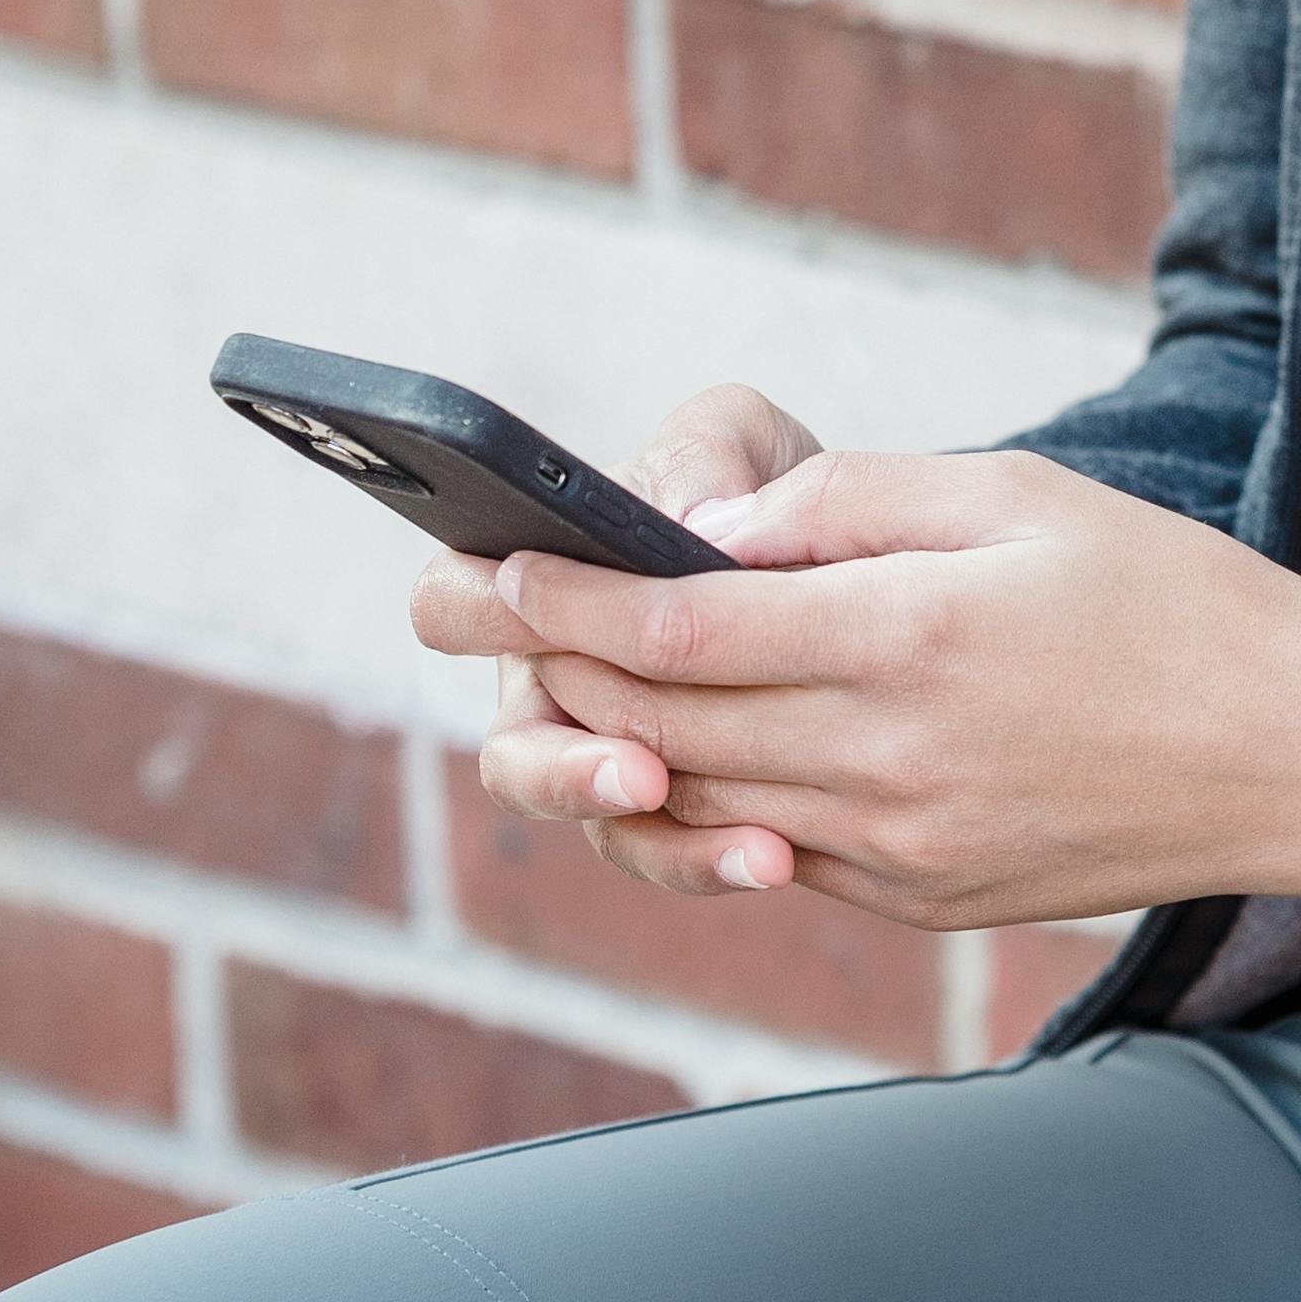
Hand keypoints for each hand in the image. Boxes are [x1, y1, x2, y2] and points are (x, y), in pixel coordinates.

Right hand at [412, 381, 818, 892]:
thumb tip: (696, 518)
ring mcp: (610, 760)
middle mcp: (554, 689)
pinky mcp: (679, 816)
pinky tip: (778, 856)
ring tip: (744, 843)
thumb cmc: (755, 492)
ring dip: (660, 839)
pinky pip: (672, 856)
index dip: (473, 607)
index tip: (532, 607)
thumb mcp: (738, 441)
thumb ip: (708, 453)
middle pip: (513, 755)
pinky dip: (718, 860)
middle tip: (642, 772)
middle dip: (567, 771)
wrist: (847, 564)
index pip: (453, 599)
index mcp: (536, 588)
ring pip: (596, 825)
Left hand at [448, 447, 1300, 934]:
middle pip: (662, 723)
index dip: (563, 598)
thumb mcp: (1023, 497)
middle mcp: (889, 760)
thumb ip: (858, 505)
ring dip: (598, 749)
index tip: (484, 562)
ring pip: (699, 805)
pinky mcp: (924, 900)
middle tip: (449, 616)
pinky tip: (662, 765)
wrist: (1297, 754)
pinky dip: (700, 813)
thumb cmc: (1169, 598)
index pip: (680, 631)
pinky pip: (775, 860)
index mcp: (911, 639)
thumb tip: (714, 532)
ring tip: (532, 691)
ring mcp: (903, 849)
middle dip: (541, 665)